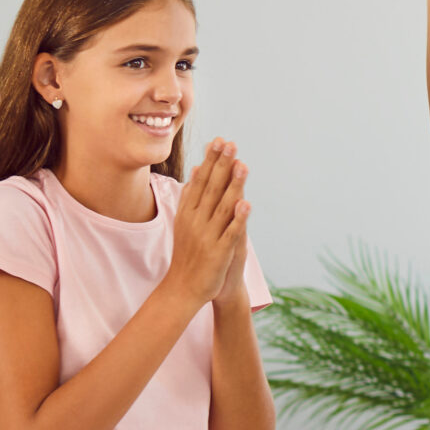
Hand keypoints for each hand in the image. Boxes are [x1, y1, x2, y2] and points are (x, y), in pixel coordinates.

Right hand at [168, 139, 250, 307]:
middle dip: (221, 166)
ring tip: (242, 165)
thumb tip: (197, 169)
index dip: (211, 161)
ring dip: (233, 186)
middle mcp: (196, 221)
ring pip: (222, 207)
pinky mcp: (218, 252)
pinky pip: (230, 233)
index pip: (201, 181)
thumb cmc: (188, 253)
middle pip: (211, 189)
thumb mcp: (185, 222)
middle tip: (230, 144)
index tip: (219, 141)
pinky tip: (246, 204)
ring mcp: (207, 236)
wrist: (183, 288)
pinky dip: (237, 219)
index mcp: (188, 213)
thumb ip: (191, 196)